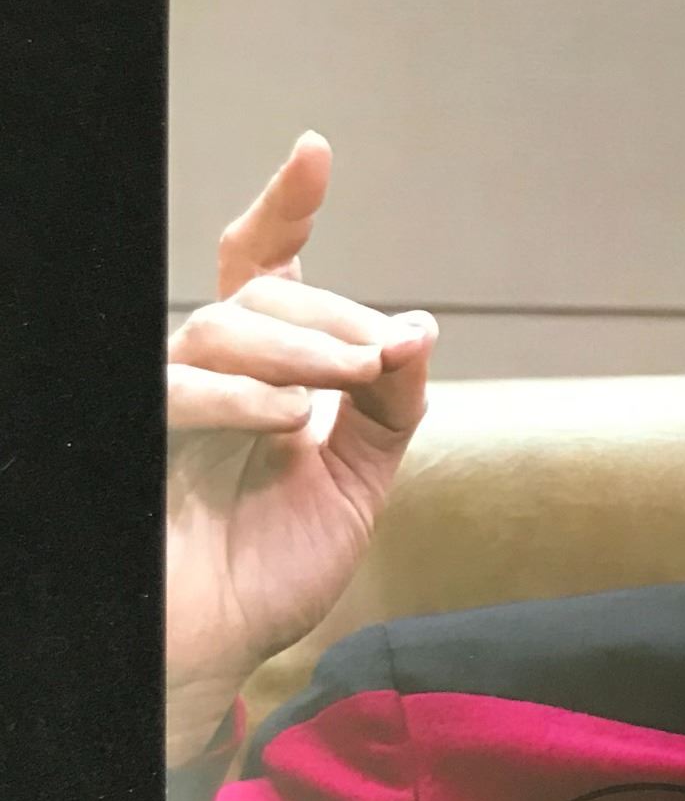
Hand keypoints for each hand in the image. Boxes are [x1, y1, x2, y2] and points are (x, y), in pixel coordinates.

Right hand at [165, 132, 435, 762]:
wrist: (228, 647)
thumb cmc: (274, 565)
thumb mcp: (358, 481)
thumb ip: (391, 408)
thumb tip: (419, 328)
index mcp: (265, 376)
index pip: (267, 272)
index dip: (286, 212)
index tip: (314, 153)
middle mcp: (215, 376)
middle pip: (262, 294)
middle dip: (337, 314)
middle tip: (390, 353)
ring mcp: (176, 406)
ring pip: (225, 328)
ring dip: (304, 345)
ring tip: (355, 378)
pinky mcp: (149, 446)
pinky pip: (178, 391)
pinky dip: (240, 394)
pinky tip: (289, 416)